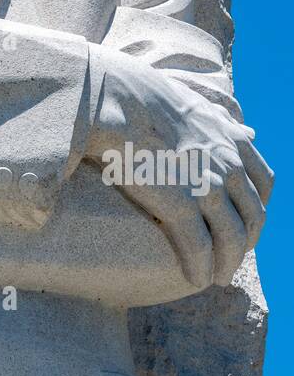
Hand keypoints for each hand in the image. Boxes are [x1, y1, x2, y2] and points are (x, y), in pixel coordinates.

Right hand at [86, 47, 272, 287]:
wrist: (111, 97)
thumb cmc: (142, 97)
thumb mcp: (195, 103)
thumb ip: (225, 122)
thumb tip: (250, 130)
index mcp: (231, 139)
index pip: (263, 182)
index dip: (257, 207)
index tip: (245, 221)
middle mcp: (227, 163)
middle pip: (252, 216)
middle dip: (245, 241)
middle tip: (231, 257)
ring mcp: (206, 185)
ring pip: (231, 238)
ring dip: (227, 263)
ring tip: (217, 277)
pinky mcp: (179, 203)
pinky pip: (199, 247)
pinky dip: (201, 267)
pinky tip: (196, 279)